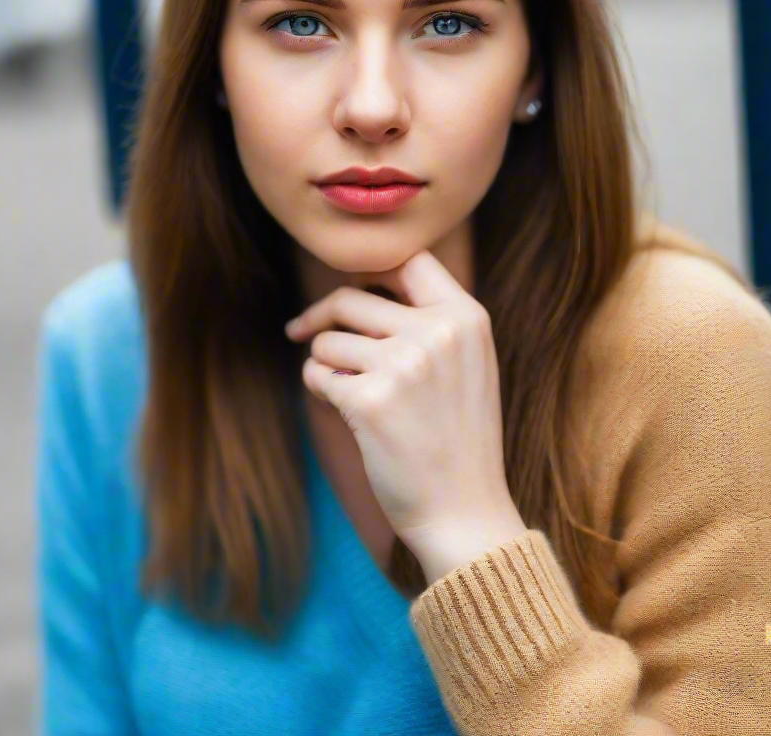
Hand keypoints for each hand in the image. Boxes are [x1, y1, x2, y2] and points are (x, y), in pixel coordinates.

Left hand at [285, 250, 517, 558]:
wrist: (464, 511)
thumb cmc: (460, 438)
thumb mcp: (469, 363)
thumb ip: (432, 320)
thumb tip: (361, 285)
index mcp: (467, 318)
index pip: (410, 260)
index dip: (373, 272)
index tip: (352, 291)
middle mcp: (437, 333)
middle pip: (353, 297)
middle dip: (323, 316)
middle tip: (301, 330)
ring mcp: (404, 365)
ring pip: (328, 340)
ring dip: (326, 364)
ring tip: (353, 394)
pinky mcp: (369, 401)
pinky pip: (317, 375)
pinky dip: (320, 389)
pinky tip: (346, 411)